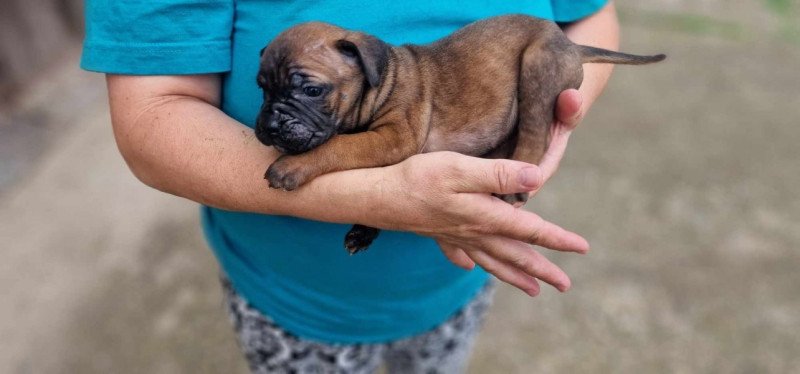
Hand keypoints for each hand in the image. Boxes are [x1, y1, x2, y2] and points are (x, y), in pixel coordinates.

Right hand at [374, 151, 588, 295]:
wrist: (377, 197)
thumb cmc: (418, 178)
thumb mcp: (460, 168)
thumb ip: (499, 174)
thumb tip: (537, 179)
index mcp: (486, 217)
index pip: (531, 231)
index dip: (558, 239)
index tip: (581, 248)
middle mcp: (474, 232)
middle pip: (515, 255)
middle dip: (542, 270)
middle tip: (564, 285)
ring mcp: (456, 236)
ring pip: (492, 261)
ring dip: (514, 275)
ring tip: (533, 290)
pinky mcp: (438, 233)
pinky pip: (460, 254)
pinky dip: (469, 263)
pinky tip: (470, 269)